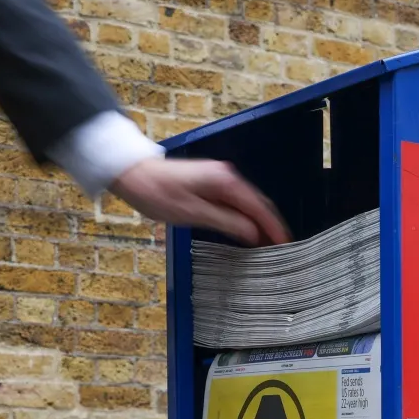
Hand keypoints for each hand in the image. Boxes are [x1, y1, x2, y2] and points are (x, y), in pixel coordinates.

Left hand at [109, 158, 288, 245]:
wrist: (132, 172)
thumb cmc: (157, 192)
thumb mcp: (192, 213)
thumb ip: (225, 222)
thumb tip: (252, 233)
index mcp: (225, 181)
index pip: (259, 207)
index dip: (274, 227)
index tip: (285, 243)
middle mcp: (226, 176)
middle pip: (258, 203)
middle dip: (270, 225)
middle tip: (282, 246)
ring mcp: (219, 178)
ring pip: (247, 202)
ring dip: (259, 222)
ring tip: (268, 242)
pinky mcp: (210, 182)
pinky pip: (236, 201)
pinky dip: (245, 216)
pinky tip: (247, 229)